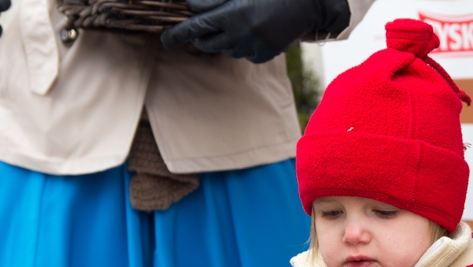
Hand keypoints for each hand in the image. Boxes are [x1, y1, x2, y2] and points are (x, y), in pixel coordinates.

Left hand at [161, 0, 349, 63]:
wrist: (307, 2)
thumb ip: (215, 1)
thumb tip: (193, 6)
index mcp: (231, 14)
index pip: (195, 27)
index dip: (177, 33)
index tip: (165, 40)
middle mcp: (239, 34)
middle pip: (206, 43)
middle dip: (198, 38)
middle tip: (197, 32)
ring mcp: (252, 47)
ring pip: (226, 50)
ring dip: (224, 40)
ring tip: (237, 24)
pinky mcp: (264, 55)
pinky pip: (244, 55)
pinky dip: (243, 46)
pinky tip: (254, 32)